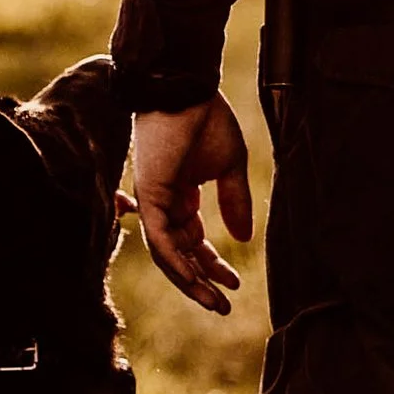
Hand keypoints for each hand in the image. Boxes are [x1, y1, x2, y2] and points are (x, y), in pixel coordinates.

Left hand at [131, 98, 251, 314]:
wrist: (187, 89)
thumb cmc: (206, 118)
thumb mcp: (230, 166)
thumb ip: (235, 202)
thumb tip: (243, 240)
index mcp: (182, 195)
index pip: (195, 241)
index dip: (212, 265)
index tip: (234, 283)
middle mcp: (165, 202)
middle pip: (181, 253)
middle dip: (202, 281)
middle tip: (222, 305)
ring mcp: (155, 201)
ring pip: (168, 254)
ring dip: (190, 280)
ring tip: (212, 301)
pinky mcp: (149, 197)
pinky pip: (160, 239)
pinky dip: (177, 262)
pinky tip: (196, 279)